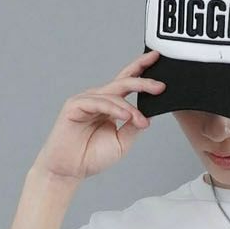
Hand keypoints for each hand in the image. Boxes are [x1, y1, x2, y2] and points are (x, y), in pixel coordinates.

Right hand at [33, 51, 164, 183]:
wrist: (69, 169)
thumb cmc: (91, 157)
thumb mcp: (121, 142)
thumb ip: (133, 127)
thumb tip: (147, 114)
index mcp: (110, 105)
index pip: (127, 83)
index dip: (140, 70)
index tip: (156, 59)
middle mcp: (98, 99)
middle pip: (123, 82)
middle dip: (142, 81)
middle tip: (160, 86)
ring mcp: (86, 100)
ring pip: (113, 95)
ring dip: (130, 108)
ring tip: (141, 121)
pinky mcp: (75, 105)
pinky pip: (99, 102)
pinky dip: (114, 109)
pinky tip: (125, 116)